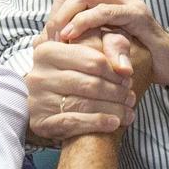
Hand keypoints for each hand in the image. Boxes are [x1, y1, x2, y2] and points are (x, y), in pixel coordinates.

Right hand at [27, 26, 143, 142]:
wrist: (47, 102)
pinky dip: (97, 123)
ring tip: (128, 112)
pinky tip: (114, 123)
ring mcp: (38, 99)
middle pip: (91, 84)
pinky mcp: (40, 121)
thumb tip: (125, 68)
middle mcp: (39, 74)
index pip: (93, 61)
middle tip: (131, 97)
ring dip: (113, 110)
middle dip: (117, 93)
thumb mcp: (87, 51)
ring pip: (84, 104)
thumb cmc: (72, 74)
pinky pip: (73, 122)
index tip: (128, 79)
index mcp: (48, 51)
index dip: (116, 72)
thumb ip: (110, 46)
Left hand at [50, 0, 168, 87]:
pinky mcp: (138, 15)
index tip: (46, 37)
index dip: (55, 13)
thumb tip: (42, 42)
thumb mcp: (102, 45)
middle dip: (57, 15)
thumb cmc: (135, 57)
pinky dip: (85, 23)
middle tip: (49, 38)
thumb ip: (80, 39)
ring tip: (59, 38)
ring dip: (67, 18)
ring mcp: (128, 2)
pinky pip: (106, 12)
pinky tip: (73, 36)